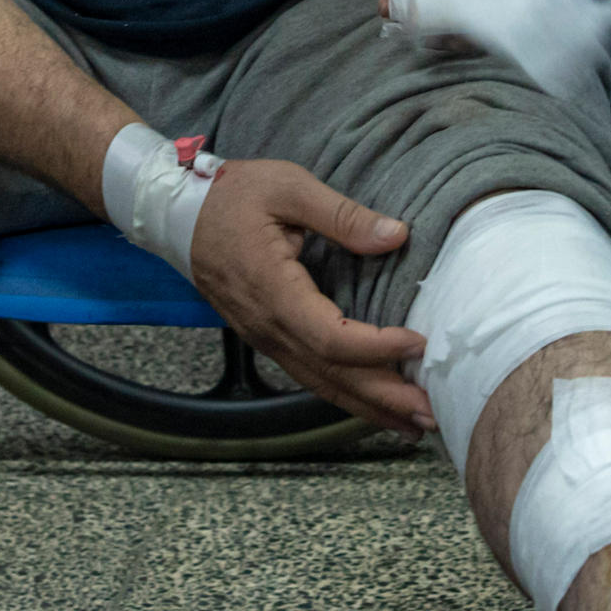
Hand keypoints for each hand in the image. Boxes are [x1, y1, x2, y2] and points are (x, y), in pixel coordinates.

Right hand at [181, 157, 429, 430]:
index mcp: (274, 291)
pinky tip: (372, 403)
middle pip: (331, 374)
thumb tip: (396, 236)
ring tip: (414, 424)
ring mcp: (264, 336)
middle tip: (433, 413)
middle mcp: (268, 326)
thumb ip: (342, 215)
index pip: (331, 338)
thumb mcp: (289, 186)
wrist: (177, 211)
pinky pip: (309, 374)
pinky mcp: (267, 337)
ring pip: (320, 383)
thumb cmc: (233, 194)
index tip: (420, 342)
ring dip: (368, 406)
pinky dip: (345, 394)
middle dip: (384, 397)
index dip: (377, 347)